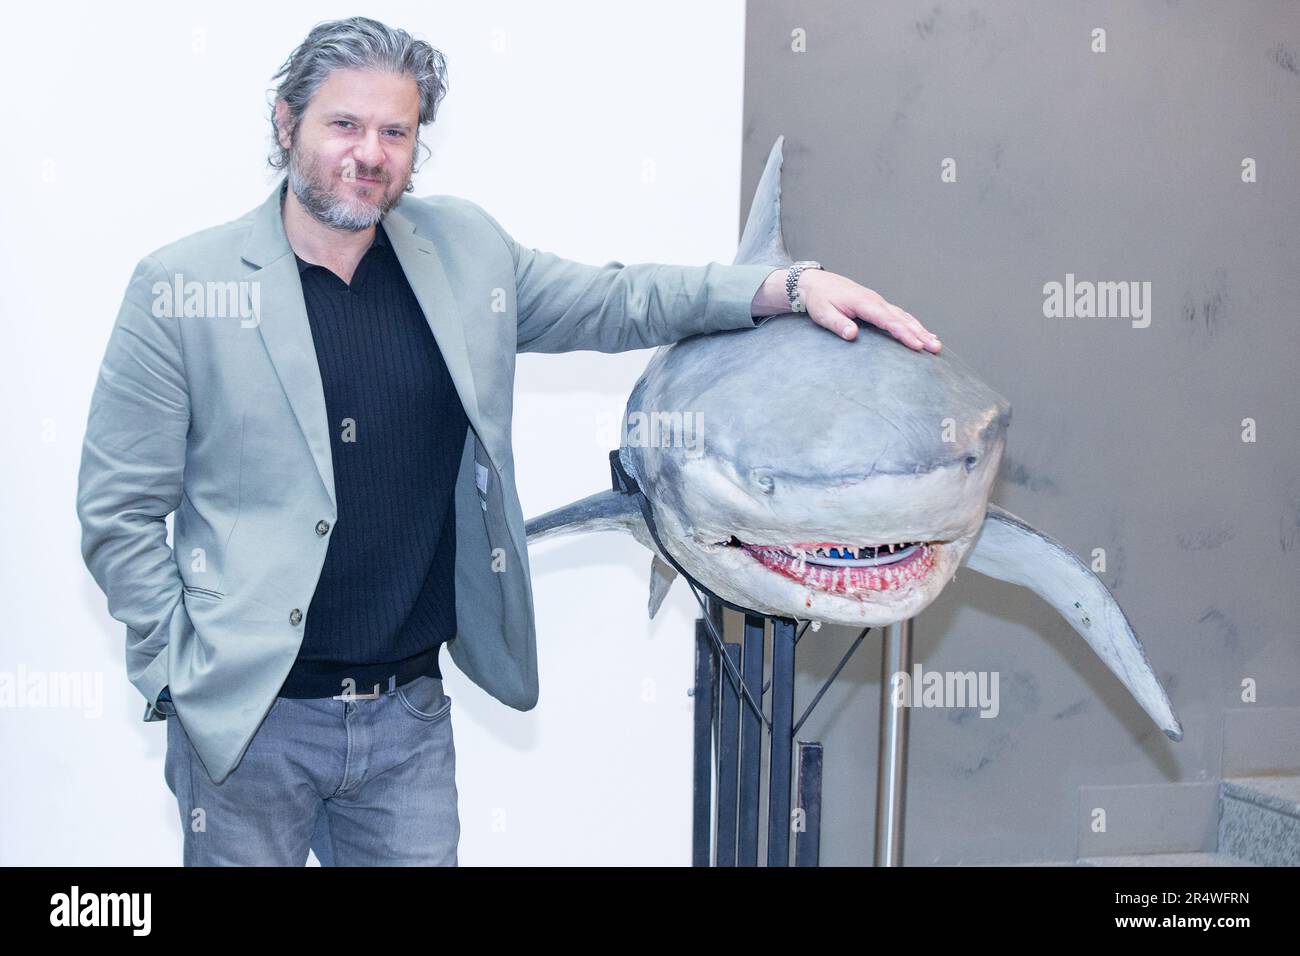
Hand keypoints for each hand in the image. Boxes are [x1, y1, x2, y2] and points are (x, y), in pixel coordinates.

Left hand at [755, 267, 941, 351]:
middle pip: (902, 319)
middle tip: (935, 348)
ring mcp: (878, 302)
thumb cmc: (819, 300)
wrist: (815, 283)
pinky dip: (913, 324)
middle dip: (920, 334)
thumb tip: (852, 335)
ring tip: (935, 344)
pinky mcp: (877, 305)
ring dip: (921, 330)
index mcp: (864, 303)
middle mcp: (875, 301)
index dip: (903, 334)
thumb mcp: (823, 314)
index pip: (888, 320)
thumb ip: (838, 324)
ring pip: (904, 316)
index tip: (916, 345)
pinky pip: (899, 315)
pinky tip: (923, 333)